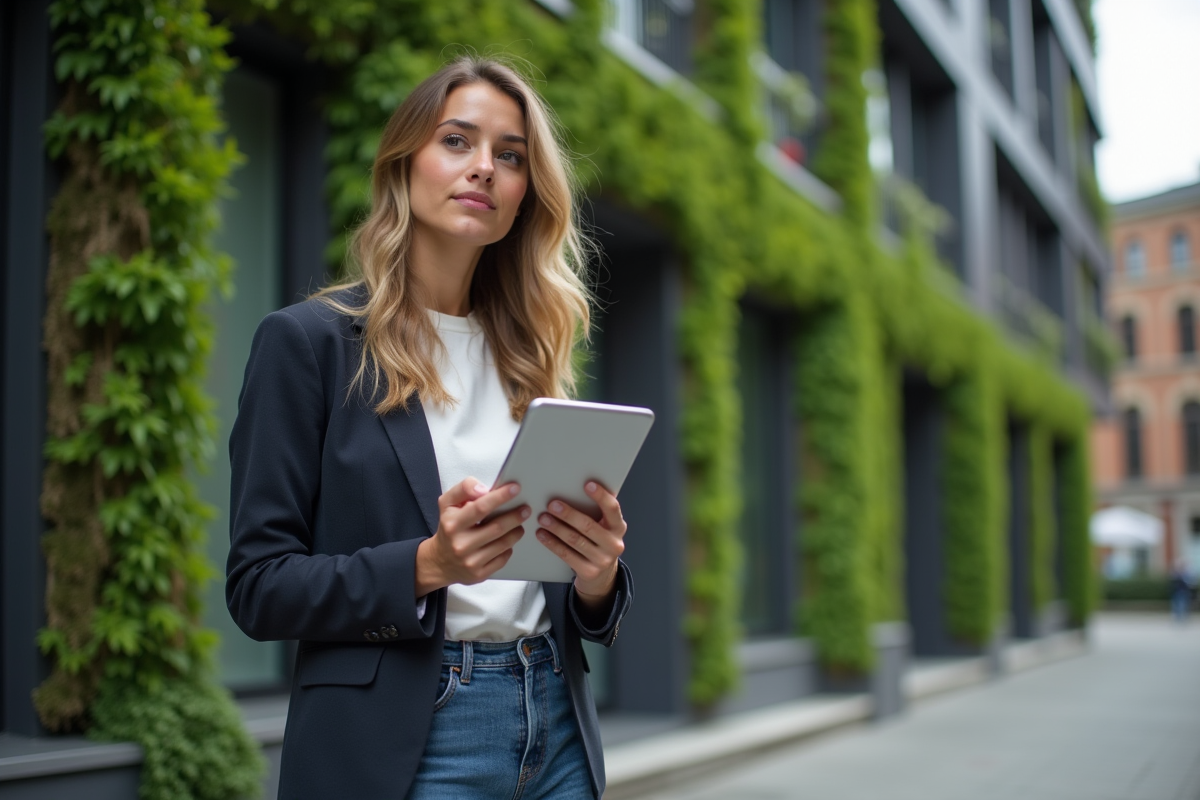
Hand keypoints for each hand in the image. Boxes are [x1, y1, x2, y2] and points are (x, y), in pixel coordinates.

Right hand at [415, 477, 528, 596]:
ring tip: (520, 524)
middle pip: (496, 527)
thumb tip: (484, 490)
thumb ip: (464, 489)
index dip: (500, 497)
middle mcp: (460, 544)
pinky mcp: (479, 574)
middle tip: (526, 509)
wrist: (439, 561)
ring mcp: (470, 561)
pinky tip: (509, 541)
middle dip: (515, 516)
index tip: (515, 488)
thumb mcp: (448, 504)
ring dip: (516, 532)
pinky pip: (502, 559)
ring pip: (502, 544)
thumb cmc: (449, 528)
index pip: (480, 507)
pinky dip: (509, 548)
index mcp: (453, 524)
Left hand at [535, 481, 626, 610]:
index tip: (588, 484)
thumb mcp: (604, 526)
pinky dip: (552, 543)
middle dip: (569, 514)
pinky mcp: (589, 572)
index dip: (601, 496)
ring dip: (556, 528)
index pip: (612, 509)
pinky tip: (542, 535)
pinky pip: (567, 555)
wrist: (602, 574)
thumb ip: (596, 512)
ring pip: (575, 540)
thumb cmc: (598, 541)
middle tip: (552, 504)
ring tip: (543, 518)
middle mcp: (614, 544)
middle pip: (589, 526)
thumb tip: (572, 488)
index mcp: (619, 527)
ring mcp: (602, 560)